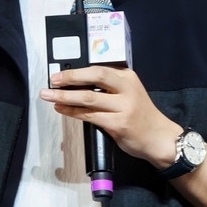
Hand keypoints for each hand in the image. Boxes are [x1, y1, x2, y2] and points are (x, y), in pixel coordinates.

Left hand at [40, 66, 177, 167]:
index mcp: (128, 77)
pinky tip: (61, 109)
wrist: (158, 138)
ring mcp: (123, 107)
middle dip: (70, 77)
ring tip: (48, 95)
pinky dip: (72, 112)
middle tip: (53, 80)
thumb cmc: (141, 116)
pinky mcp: (117, 124)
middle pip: (95, 76)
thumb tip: (78, 84)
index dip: (78, 69)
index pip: (100, 68)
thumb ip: (110, 87)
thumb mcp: (130, 93)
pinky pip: (89, 116)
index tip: (60, 71)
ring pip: (88, 98)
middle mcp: (126, 89)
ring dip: (64, 96)